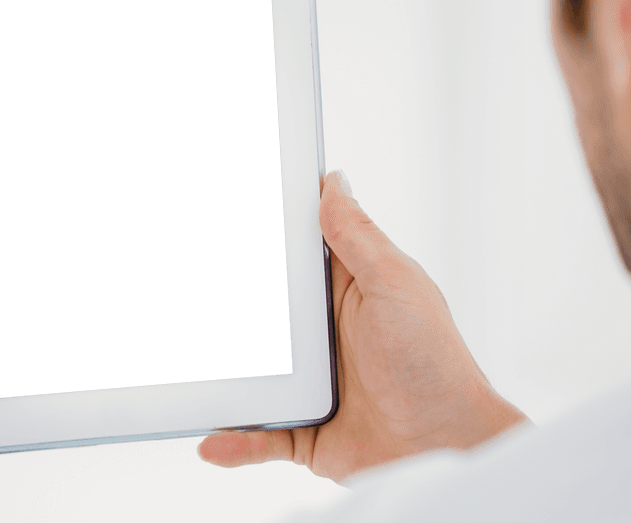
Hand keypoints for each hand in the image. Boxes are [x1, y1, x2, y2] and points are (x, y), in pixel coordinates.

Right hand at [199, 171, 526, 481]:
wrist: (450, 448)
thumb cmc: (435, 363)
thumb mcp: (394, 286)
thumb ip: (357, 238)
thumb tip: (333, 182)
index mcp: (346, 289)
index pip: (296, 250)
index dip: (263, 229)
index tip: (224, 206)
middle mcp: (323, 332)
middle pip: (261, 308)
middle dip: (225, 302)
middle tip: (180, 288)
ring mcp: (310, 381)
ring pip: (250, 369)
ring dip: (221, 373)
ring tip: (182, 370)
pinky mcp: (304, 428)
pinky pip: (258, 433)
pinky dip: (234, 438)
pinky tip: (211, 440)